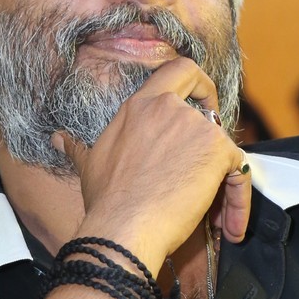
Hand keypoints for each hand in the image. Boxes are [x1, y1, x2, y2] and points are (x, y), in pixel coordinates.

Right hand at [51, 57, 250, 267]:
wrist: (122, 227)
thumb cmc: (105, 202)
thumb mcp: (89, 167)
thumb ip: (78, 148)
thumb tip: (58, 139)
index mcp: (139, 107)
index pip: (177, 71)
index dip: (198, 82)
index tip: (204, 102)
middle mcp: (167, 109)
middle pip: (207, 110)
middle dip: (214, 137)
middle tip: (209, 166)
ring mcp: (194, 127)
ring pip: (224, 146)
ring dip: (224, 181)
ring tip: (217, 216)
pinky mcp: (216, 151)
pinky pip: (239, 172)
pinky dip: (239, 202)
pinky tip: (230, 227)